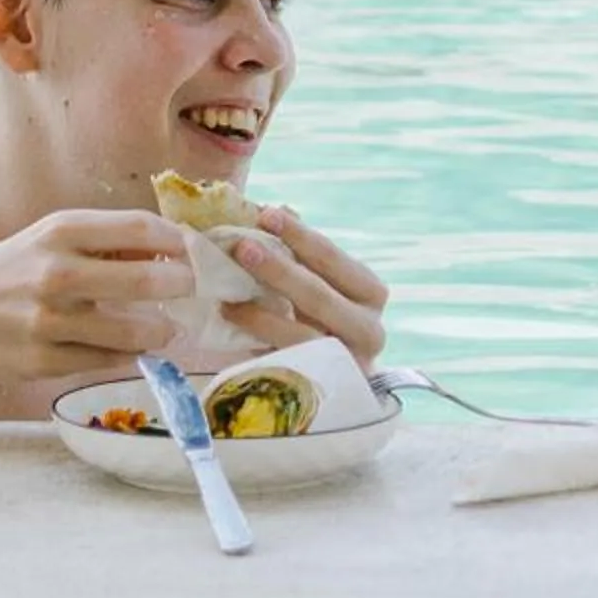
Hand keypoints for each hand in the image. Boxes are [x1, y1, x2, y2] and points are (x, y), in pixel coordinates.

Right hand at [0, 209, 197, 385]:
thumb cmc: (3, 270)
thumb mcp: (48, 238)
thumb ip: (103, 242)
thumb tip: (167, 251)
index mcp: (60, 232)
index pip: (140, 229)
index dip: (178, 241)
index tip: (193, 251)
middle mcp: (56, 273)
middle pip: (146, 280)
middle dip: (181, 286)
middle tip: (190, 291)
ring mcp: (49, 321)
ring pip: (132, 331)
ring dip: (161, 330)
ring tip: (166, 328)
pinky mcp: (42, 361)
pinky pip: (105, 360)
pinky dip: (125, 354)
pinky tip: (130, 348)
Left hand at [214, 205, 391, 366]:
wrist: (340, 383)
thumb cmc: (327, 322)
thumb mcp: (323, 285)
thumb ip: (304, 254)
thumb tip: (277, 209)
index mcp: (370, 293)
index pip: (333, 259)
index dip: (299, 235)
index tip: (265, 213)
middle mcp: (369, 329)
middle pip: (318, 296)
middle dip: (278, 270)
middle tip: (241, 247)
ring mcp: (347, 363)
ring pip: (302, 335)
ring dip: (260, 313)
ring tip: (227, 295)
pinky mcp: (324, 388)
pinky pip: (287, 363)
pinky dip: (257, 341)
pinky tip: (234, 322)